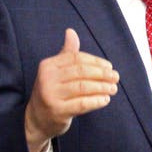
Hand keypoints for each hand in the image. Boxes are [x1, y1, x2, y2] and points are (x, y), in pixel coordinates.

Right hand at [24, 28, 118, 151]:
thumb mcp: (56, 71)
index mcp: (48, 65)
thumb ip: (66, 53)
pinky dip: (96, 101)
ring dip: (102, 87)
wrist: (36, 120)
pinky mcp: (57, 111)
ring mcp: (51, 95)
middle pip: (82, 71)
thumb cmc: (52, 91)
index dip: (96, 61)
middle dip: (102, 73)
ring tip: (113, 88)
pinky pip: (82, 103)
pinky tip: (105, 100)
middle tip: (116, 77)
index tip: (109, 66)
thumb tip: (71, 31)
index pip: (77, 58)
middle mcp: (47, 78)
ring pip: (83, 87)